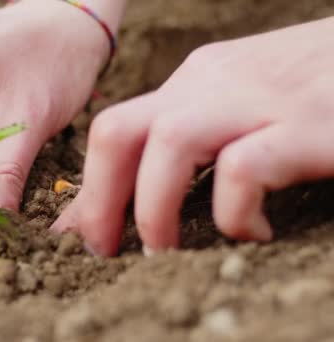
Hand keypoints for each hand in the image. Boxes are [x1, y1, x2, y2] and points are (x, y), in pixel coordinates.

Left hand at [52, 17, 333, 255]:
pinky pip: (242, 169)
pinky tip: (254, 233)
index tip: (91, 236)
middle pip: (118, 133)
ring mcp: (259, 99)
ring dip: (154, 210)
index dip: (91, 189)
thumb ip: (188, 147)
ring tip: (163, 251)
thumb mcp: (236, 108)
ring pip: (169, 144)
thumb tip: (129, 201)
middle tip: (106, 252)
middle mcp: (213, 83)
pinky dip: (235, 213)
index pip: (114, 131)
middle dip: (100, 201)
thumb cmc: (310, 90)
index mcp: (194, 82)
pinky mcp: (307, 124)